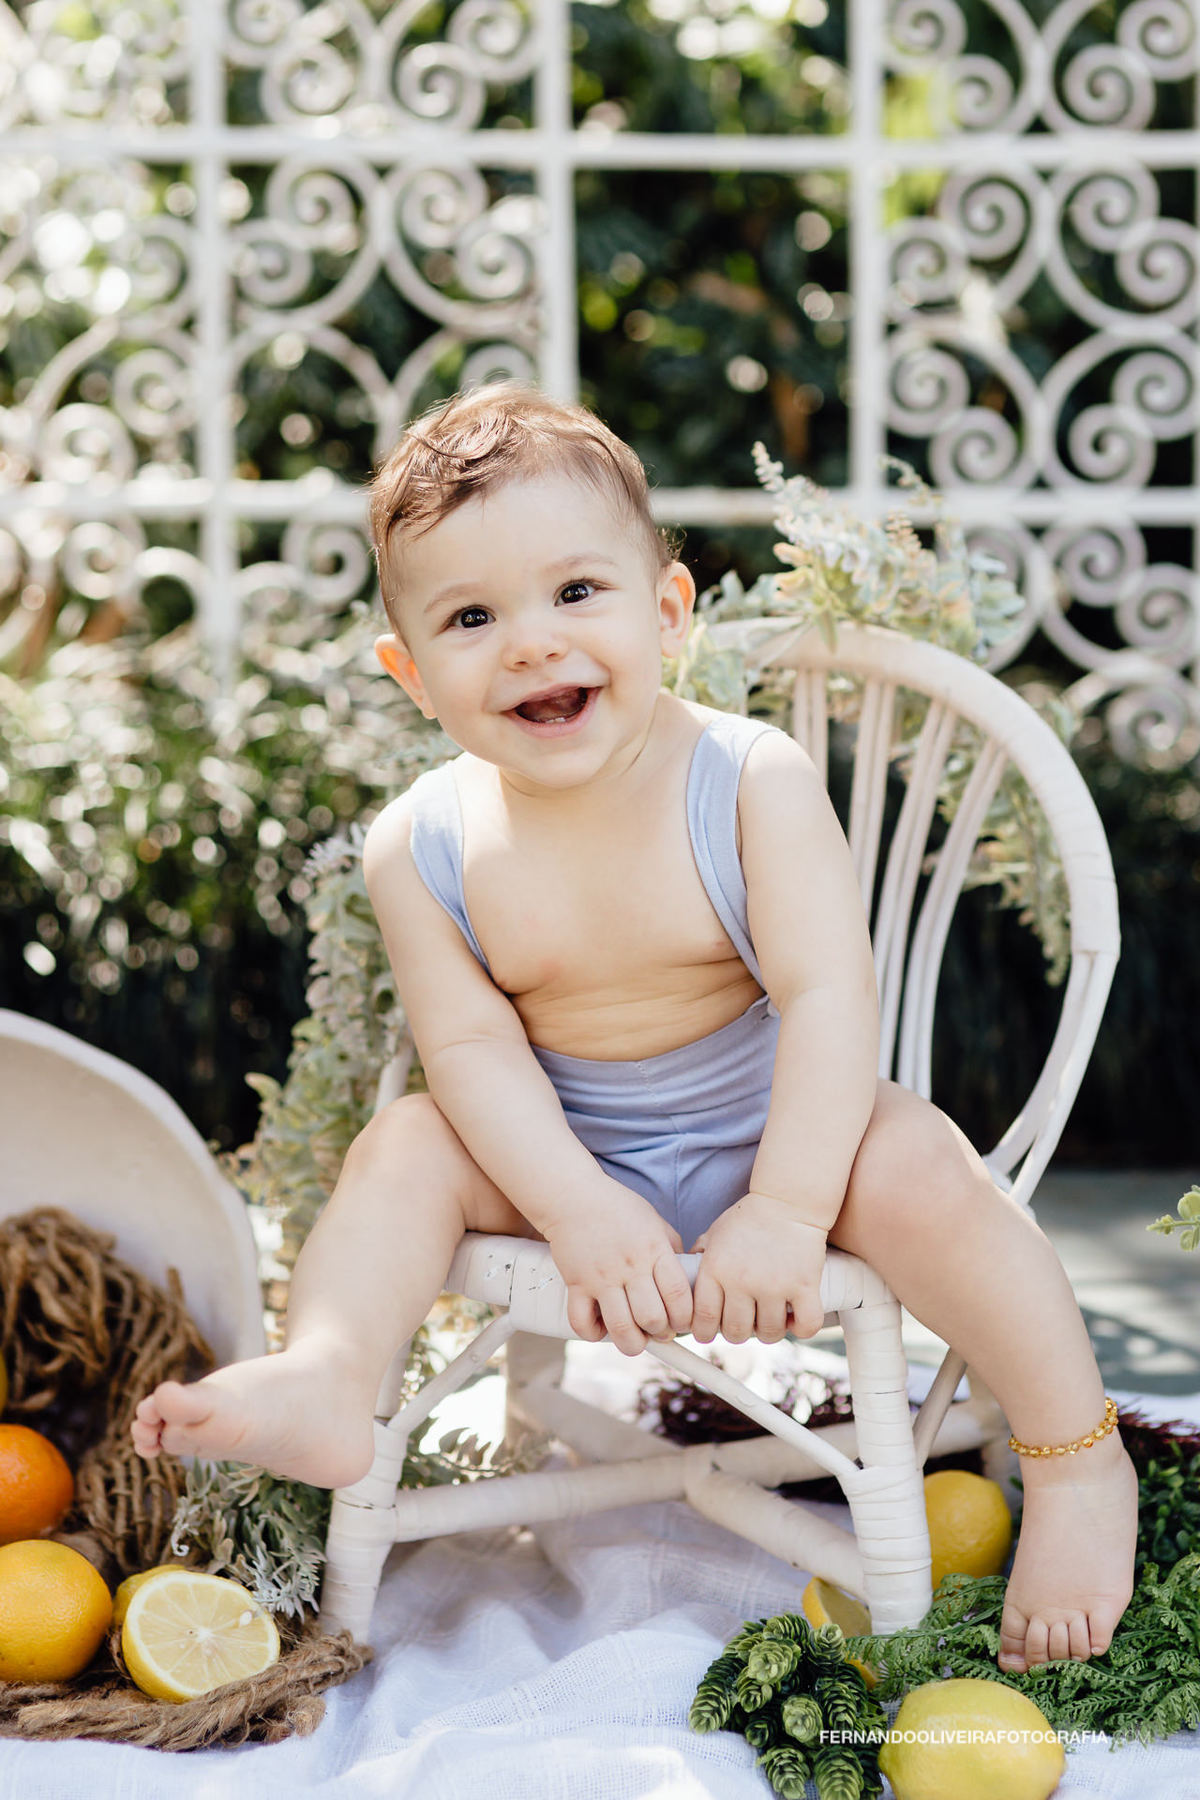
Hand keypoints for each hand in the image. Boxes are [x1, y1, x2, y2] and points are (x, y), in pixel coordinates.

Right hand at [542, 1178, 694, 1356]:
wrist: (574, 1197)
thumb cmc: (618, 1209)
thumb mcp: (655, 1222)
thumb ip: (672, 1250)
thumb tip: (687, 1279)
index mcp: (654, 1250)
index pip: (679, 1296)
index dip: (685, 1319)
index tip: (682, 1322)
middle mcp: (630, 1266)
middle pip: (653, 1318)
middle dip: (661, 1334)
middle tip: (659, 1330)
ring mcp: (601, 1277)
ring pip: (621, 1328)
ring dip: (633, 1343)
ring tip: (636, 1338)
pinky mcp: (576, 1284)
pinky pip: (582, 1322)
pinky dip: (593, 1334)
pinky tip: (602, 1327)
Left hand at [689, 1192, 829, 1344]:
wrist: (787, 1200)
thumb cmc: (749, 1218)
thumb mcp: (715, 1234)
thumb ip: (699, 1258)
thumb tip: (682, 1281)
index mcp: (716, 1269)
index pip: (703, 1318)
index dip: (704, 1332)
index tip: (709, 1332)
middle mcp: (742, 1280)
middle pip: (736, 1332)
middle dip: (737, 1333)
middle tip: (743, 1323)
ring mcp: (775, 1285)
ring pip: (769, 1333)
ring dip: (768, 1332)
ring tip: (769, 1319)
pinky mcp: (805, 1285)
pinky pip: (805, 1325)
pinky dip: (800, 1328)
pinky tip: (794, 1318)